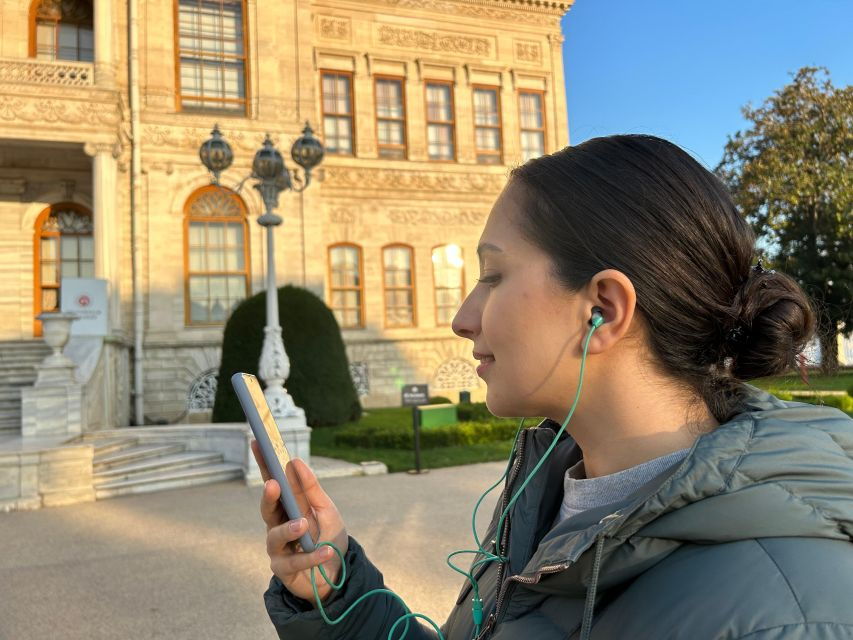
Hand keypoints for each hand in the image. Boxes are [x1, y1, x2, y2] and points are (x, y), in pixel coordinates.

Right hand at [251, 439, 348, 602]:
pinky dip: (312, 556)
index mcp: (287, 507)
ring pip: (275, 536)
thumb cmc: (329, 537)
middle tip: (273, 484)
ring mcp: (278, 548)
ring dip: (289, 529)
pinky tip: (326, 551)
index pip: (273, 482)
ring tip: (304, 524)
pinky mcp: (284, 569)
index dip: (264, 464)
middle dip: (268, 496)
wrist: (337, 573)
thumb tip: (295, 461)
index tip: (257, 443)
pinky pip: (295, 562)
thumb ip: (311, 489)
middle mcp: (277, 525)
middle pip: (267, 509)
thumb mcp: (325, 509)